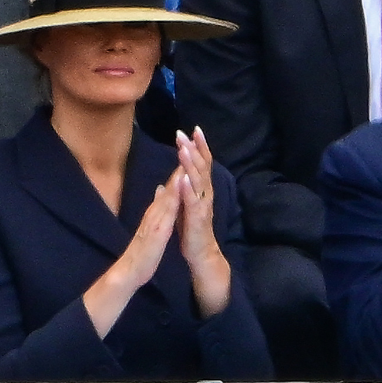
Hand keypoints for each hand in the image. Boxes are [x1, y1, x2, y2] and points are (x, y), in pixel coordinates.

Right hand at [82, 166, 180, 337]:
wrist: (130, 270)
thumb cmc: (143, 249)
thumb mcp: (152, 225)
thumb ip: (157, 208)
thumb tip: (161, 190)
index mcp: (156, 212)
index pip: (170, 188)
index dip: (179, 170)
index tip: (189, 153)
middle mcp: (155, 212)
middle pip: (170, 186)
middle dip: (180, 166)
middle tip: (188, 144)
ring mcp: (155, 220)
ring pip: (168, 196)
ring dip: (177, 177)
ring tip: (185, 159)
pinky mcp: (157, 232)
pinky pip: (166, 214)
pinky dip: (172, 201)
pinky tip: (178, 191)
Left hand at [175, 127, 230, 316]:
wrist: (201, 253)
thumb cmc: (192, 228)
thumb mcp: (185, 204)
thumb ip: (182, 189)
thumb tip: (175, 175)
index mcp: (201, 189)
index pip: (202, 163)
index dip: (198, 146)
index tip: (193, 129)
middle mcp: (205, 193)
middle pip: (202, 166)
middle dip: (194, 148)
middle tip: (185, 132)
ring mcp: (202, 205)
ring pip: (198, 180)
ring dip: (191, 163)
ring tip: (184, 148)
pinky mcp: (197, 218)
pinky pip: (193, 201)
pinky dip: (188, 188)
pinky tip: (183, 177)